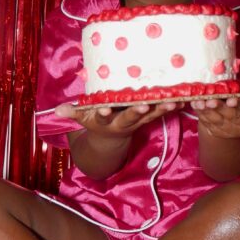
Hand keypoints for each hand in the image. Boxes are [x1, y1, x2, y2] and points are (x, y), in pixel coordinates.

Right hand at [55, 99, 182, 139]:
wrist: (110, 139)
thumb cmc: (94, 121)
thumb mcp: (82, 118)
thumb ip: (73, 112)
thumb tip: (56, 110)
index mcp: (104, 120)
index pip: (101, 116)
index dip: (101, 112)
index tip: (102, 108)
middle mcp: (121, 122)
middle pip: (129, 117)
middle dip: (135, 112)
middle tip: (143, 105)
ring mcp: (137, 122)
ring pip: (149, 116)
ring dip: (160, 110)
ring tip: (170, 102)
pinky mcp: (148, 119)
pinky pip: (160, 113)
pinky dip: (171, 107)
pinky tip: (183, 100)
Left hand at [193, 78, 239, 138]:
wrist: (230, 116)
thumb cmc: (239, 97)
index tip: (231, 100)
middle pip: (231, 114)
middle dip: (220, 107)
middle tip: (210, 100)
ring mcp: (229, 129)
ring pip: (218, 119)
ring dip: (207, 110)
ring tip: (199, 102)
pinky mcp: (216, 132)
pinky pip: (207, 122)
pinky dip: (200, 113)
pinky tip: (195, 105)